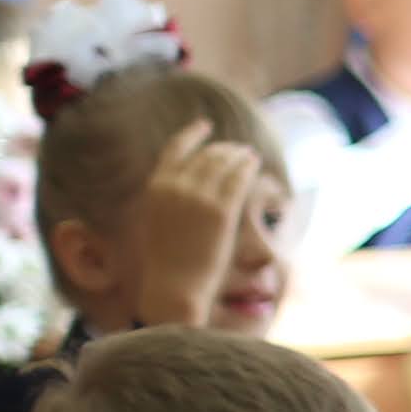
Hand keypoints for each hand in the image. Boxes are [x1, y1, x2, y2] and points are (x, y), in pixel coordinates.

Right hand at [124, 124, 275, 328]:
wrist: (174, 286)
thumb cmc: (167, 261)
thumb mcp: (158, 221)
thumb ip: (170, 199)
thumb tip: (188, 184)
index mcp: (155, 187)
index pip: (174, 149)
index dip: (192, 134)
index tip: (205, 125)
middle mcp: (176, 187)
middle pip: (205, 155)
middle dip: (223, 149)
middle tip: (238, 149)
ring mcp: (199, 197)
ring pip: (223, 164)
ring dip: (238, 155)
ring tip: (249, 155)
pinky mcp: (222, 211)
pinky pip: (238, 180)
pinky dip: (248, 168)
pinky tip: (255, 164)